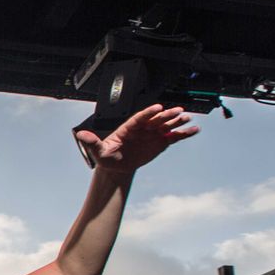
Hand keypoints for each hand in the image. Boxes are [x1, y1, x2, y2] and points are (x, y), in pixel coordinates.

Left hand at [75, 104, 197, 174]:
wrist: (116, 166)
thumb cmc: (107, 156)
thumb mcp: (98, 150)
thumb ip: (92, 142)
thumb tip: (81, 134)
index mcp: (128, 127)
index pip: (139, 118)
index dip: (148, 112)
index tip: (157, 107)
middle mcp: (142, 128)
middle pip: (156, 119)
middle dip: (166, 115)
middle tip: (178, 111)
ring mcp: (152, 134)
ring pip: (166, 126)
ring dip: (177, 121)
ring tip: (187, 117)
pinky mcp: (160, 142)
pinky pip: (173, 137)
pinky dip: (183, 134)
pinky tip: (194, 130)